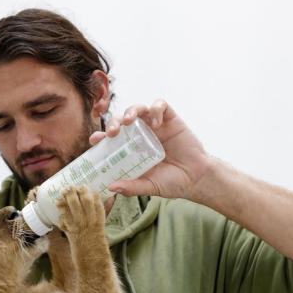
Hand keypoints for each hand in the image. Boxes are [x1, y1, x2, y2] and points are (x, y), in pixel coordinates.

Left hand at [89, 100, 215, 200]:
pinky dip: (156, 108)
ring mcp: (156, 125)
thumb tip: (111, 187)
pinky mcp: (171, 119)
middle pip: (123, 120)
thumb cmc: (172, 183)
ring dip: (131, 110)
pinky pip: (161, 105)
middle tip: (112, 132)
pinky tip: (156, 122)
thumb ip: (131, 187)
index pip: (113, 137)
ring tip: (130, 121)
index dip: (102, 136)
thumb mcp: (149, 186)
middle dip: (114, 121)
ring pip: (139, 109)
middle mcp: (142, 134)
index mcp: (133, 148)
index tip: (95, 140)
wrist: (196, 179)